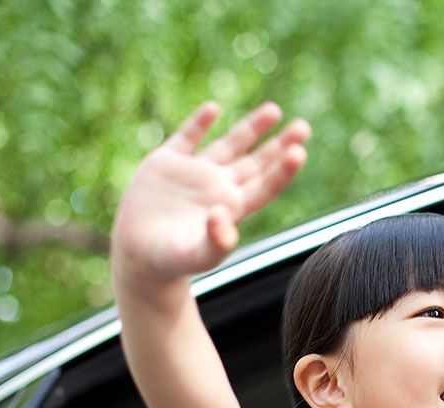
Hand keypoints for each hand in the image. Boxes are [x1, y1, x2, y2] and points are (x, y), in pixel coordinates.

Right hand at [111, 101, 309, 283]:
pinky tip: (214, 109)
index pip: (264, 187)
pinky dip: (199, 123)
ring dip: (251, 128)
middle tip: (303, 128)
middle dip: (280, 145)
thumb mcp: (197, 255)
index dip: (282, 170)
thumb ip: (216, 241)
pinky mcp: (166, 163)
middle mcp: (219, 188)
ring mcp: (195, 173)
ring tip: (274, 110)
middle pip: (257, 163)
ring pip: (229, 145)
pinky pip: (187, 138)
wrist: (140, 257)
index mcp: (232, 209)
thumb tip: (224, 214)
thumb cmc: (173, 262)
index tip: (299, 152)